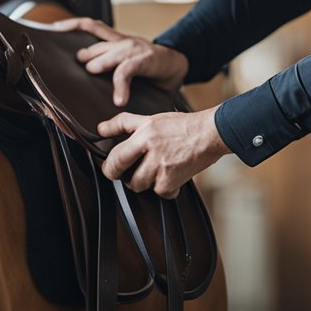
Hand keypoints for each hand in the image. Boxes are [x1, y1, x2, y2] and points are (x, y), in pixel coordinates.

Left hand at [53, 17, 188, 106]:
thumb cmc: (148, 65)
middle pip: (96, 46)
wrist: (177, 63)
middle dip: (85, 57)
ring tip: (93, 72)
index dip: (71, 25)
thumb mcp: (125, 60)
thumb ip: (108, 62)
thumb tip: (86, 69)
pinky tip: (119, 99)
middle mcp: (121, 41)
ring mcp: (132, 48)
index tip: (54, 28)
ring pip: (107, 56)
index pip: (90, 26)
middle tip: (79, 66)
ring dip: (98, 65)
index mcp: (116, 39)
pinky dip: (120, 87)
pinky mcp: (142, 59)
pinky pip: (125, 72)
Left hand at [98, 106, 228, 198]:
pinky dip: (164, 189)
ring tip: (151, 172)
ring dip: (143, 182)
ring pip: (140, 184)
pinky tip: (169, 178)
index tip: (109, 168)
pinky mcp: (173, 180)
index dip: (108, 165)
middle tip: (123, 175)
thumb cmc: (181, 125)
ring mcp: (162, 166)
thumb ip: (124, 123)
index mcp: (145, 134)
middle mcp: (152, 150)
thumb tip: (100, 128)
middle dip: (120, 176)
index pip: (117, 154)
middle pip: (124, 172)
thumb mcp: (151, 119)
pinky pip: (160, 192)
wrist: (210, 133)